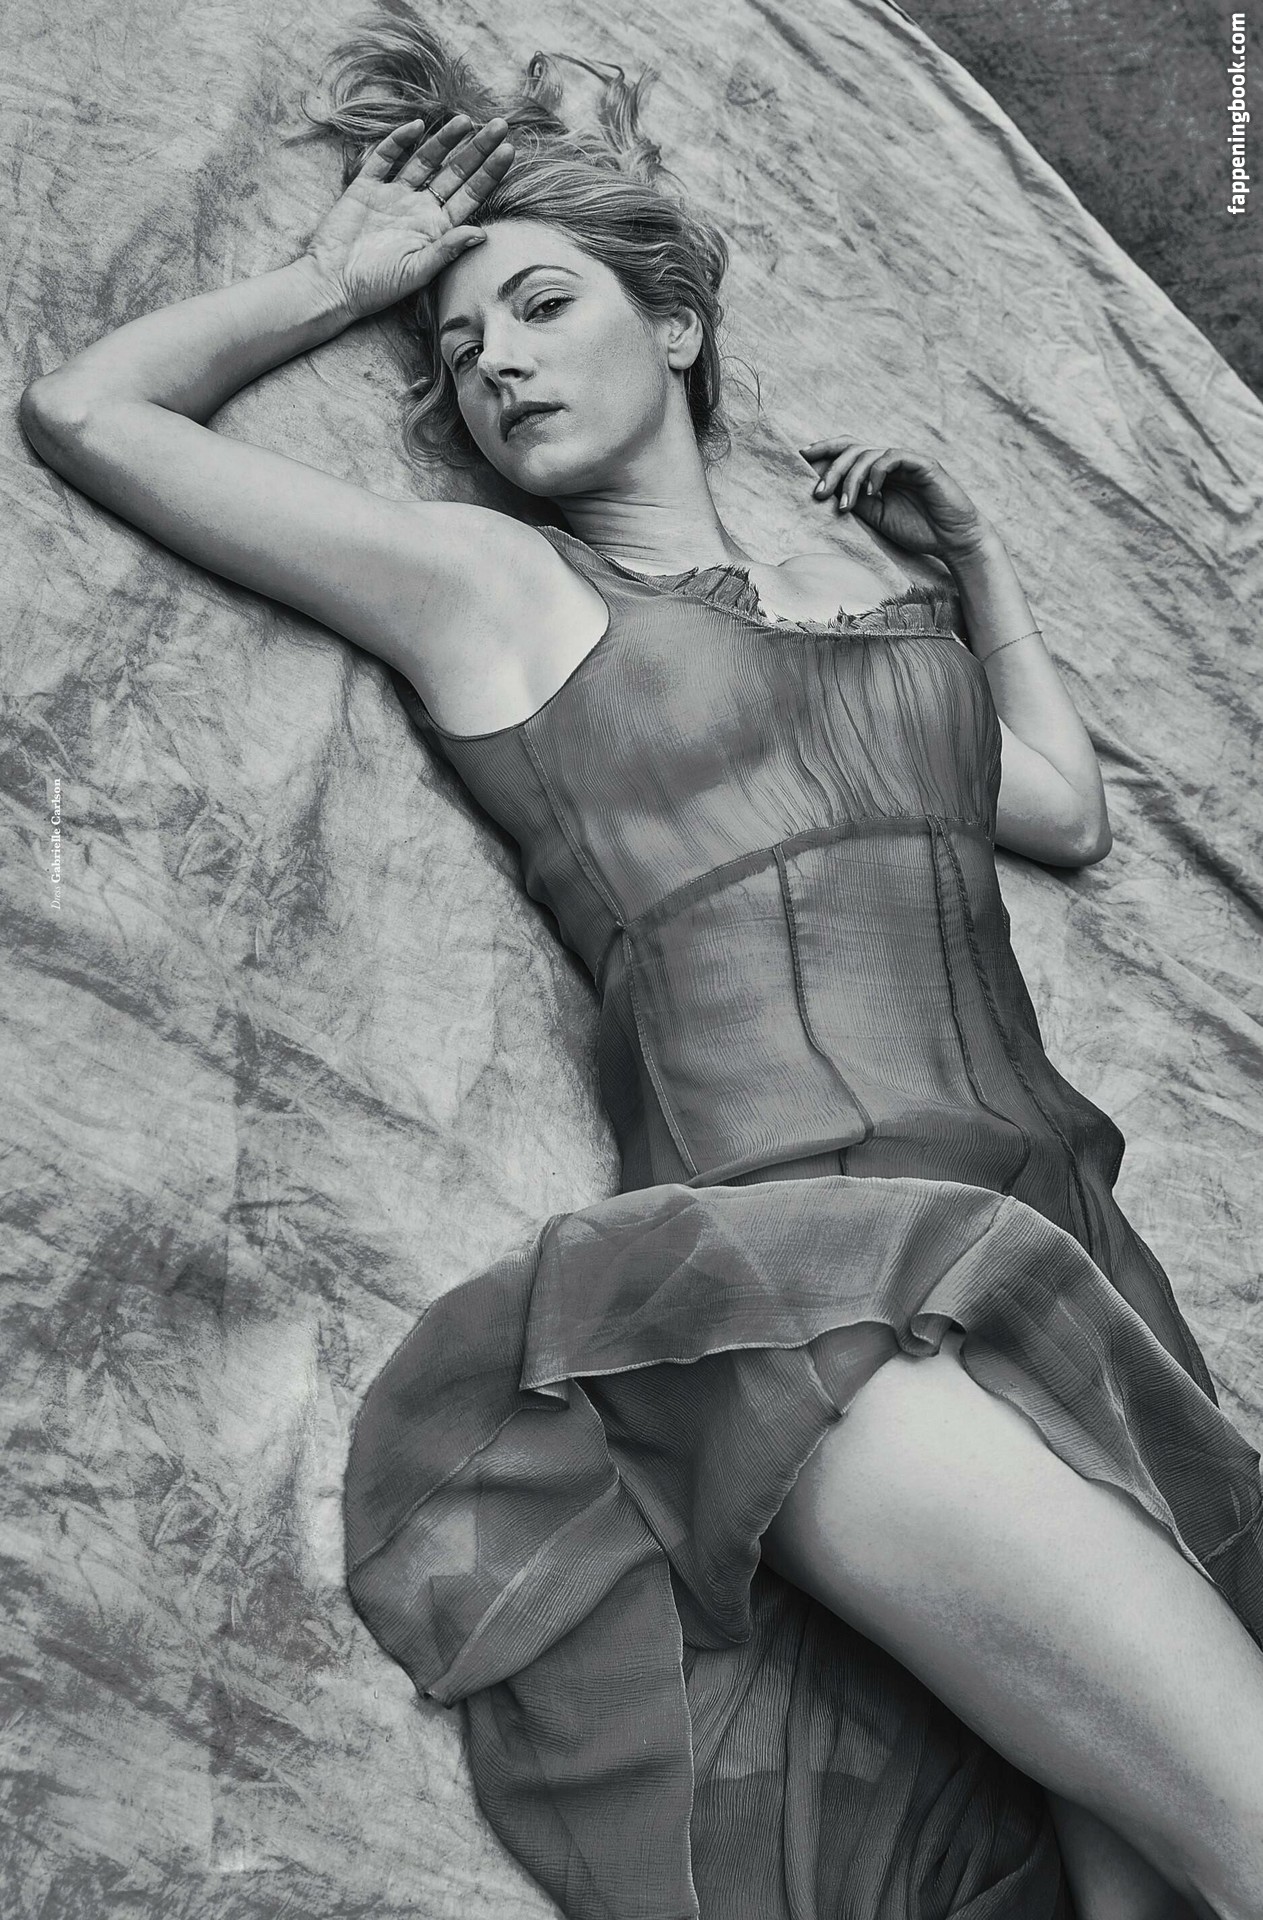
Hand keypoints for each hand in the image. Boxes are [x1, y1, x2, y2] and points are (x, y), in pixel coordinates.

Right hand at [302, 114, 514, 321]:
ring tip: (465, 120)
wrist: (331, 282)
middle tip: (500, 125)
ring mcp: (393, 196)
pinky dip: (399, 142)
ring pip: (424, 160)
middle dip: (476, 149)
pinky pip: (385, 159)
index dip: (489, 173)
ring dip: (444, 140)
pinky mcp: (366, 188)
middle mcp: (418, 209)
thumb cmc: (376, 286)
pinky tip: (416, 127)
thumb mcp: (417, 271)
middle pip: (454, 172)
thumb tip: (483, 234)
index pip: (470, 195)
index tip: (509, 150)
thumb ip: (447, 249)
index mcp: (436, 229)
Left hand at [798, 436, 990, 564]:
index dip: (824, 449)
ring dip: (851, 478)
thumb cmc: (916, 529)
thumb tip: (824, 490)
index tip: (801, 457)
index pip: (847, 450)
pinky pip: (894, 457)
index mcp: (877, 471)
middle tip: (818, 492)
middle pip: (852, 448)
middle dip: (831, 468)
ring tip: (845, 505)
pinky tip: (872, 492)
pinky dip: (877, 472)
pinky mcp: (924, 465)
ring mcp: (907, 460)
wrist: (952, 540)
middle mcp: (890, 461)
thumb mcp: (875, 516)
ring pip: (869, 454)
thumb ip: (854, 500)